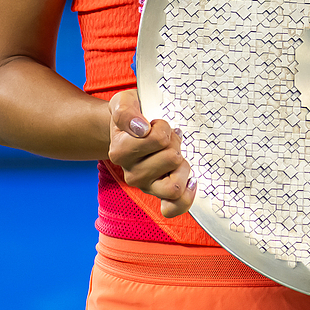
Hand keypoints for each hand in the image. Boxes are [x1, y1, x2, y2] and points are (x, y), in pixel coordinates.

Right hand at [107, 89, 194, 218]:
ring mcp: (145, 186)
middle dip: (174, 144)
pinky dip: (186, 196)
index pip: (158, 139)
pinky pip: (174, 207)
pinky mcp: (158, 194)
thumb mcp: (124, 102)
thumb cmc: (132, 115)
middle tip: (165, 139)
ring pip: (175, 185)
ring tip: (173, 154)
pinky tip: (190, 180)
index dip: (163, 127)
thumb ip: (126, 111)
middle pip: (171, 159)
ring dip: (181, 166)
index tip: (153, 125)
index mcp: (120, 151)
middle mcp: (130, 173)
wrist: (130, 128)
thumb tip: (140, 128)